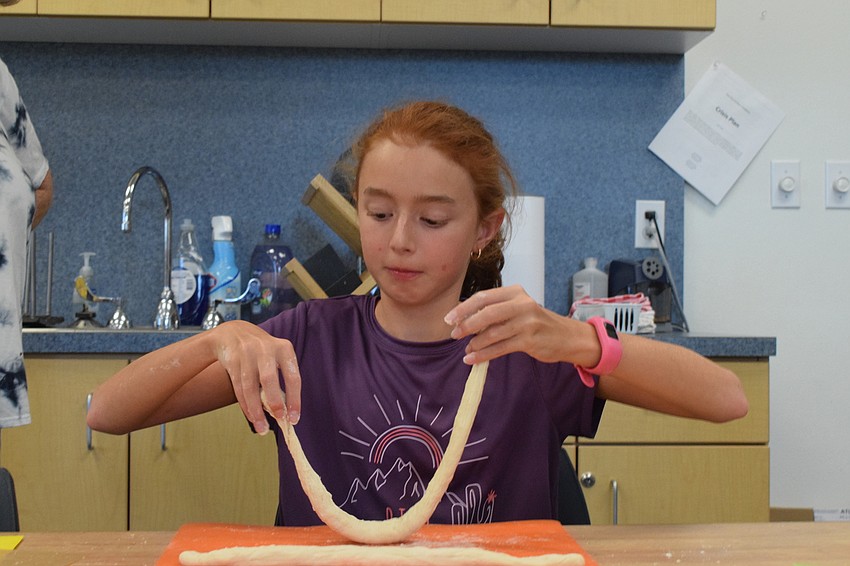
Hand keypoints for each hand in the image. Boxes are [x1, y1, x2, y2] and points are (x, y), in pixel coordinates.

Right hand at [210, 320, 301, 433]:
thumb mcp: (276, 356)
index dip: (295, 399)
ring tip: (262, 428)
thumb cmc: (261, 350)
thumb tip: (286, 411)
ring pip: (250, 387)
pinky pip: (239, 387)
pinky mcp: (232, 361)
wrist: (232, 333)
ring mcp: (247, 354)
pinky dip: (246, 405)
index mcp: (284, 348)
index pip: (293, 377)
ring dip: (256, 410)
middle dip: (274, 402)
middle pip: (269, 379)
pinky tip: (252, 416)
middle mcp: (265, 349)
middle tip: (279, 420)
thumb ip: (282, 378)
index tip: (294, 418)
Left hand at [444, 285, 581, 364]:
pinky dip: (484, 354)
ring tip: (466, 349)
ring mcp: (527, 322)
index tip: (449, 318)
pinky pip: (500, 348)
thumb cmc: (537, 323)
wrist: (567, 336)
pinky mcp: (530, 340)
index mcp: (515, 292)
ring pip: (493, 332)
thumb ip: (496, 311)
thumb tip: (464, 320)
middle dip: (466, 324)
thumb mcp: (518, 309)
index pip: (483, 297)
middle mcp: (522, 304)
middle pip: (486, 313)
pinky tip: (473, 359)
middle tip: (454, 334)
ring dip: (475, 342)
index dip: (463, 308)